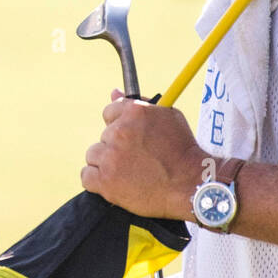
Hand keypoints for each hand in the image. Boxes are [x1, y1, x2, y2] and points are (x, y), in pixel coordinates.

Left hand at [80, 91, 205, 221]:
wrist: (190, 185)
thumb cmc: (183, 150)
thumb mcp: (168, 117)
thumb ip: (138, 104)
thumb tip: (113, 92)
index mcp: (134, 112)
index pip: (109, 112)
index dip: (120, 126)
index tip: (130, 138)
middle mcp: (119, 131)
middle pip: (104, 136)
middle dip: (116, 147)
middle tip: (136, 159)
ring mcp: (111, 157)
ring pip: (94, 155)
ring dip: (106, 163)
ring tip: (128, 172)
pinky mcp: (105, 180)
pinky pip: (86, 176)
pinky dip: (98, 181)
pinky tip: (115, 183)